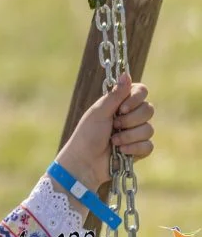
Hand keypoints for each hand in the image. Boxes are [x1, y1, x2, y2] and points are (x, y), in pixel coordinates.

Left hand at [56, 72, 154, 192]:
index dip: (136, 98)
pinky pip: (149, 145)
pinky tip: (121, 151)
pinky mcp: (139, 149)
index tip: (122, 108)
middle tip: (114, 125)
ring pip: (149, 128)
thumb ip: (115, 95)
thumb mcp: (99, 112)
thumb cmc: (87, 134)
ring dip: (129, 135)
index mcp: (119, 103)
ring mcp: (136, 132)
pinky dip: (134, 148)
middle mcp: (130, 115)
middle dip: (131, 120)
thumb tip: (126, 74)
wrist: (86, 162)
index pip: (141, 91)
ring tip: (114, 141)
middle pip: (149, 109)